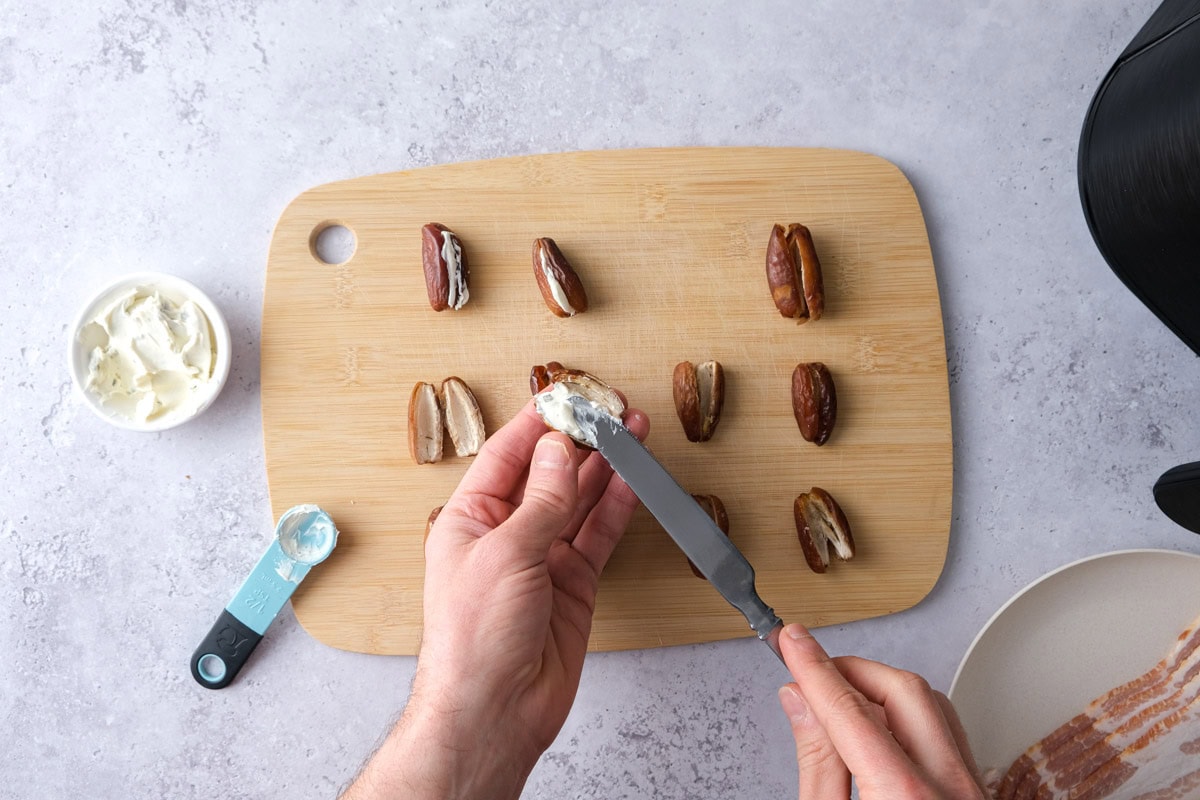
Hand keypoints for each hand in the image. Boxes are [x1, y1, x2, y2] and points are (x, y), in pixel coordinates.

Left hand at [342, 399, 648, 799]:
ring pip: (579, 500)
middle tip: (611, 410)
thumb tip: (560, 451)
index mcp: (468, 518)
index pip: (507, 455)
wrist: (494, 710)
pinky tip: (632, 480)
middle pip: (548, 473)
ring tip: (632, 433)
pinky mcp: (572, 584)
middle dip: (579, 441)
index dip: (538, 423)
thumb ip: (542, 501)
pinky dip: (617, 507)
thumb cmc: (472, 640)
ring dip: (605, 468)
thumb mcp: (505, 554)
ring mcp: (541, 558)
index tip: (567, 395)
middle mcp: (505, 534)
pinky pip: (598, 535)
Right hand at [777, 623, 986, 798]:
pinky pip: (949, 733)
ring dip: (883, 691)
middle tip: (811, 674)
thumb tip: (802, 702)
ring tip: (841, 704)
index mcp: (905, 798)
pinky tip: (880, 729)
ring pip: (933, 703)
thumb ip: (817, 764)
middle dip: (851, 671)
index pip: (851, 711)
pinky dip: (910, 718)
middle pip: (903, 690)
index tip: (793, 641)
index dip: (815, 668)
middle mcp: (950, 789)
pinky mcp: (978, 793)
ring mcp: (972, 790)